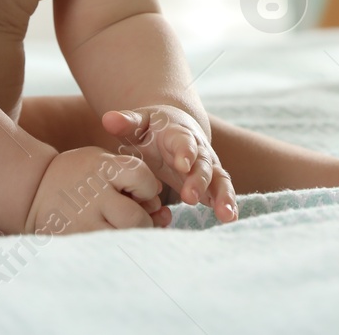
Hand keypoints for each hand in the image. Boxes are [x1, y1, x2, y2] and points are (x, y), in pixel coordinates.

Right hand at [24, 147, 170, 234]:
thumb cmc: (78, 175)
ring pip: (122, 240)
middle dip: (145, 220)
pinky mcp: (76, 241)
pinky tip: (115, 240)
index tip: (140, 191)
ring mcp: (83, 222)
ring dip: (132, 237)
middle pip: (135, 217)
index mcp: (102, 169)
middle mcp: (92, 196)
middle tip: (137, 216)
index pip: (141, 178)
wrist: (34, 189)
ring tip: (124, 229)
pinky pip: (109, 251)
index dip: (148, 187)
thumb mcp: (102, 162)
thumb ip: (132, 178)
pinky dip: (118, 248)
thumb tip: (160, 207)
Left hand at [103, 105, 236, 222]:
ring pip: (219, 179)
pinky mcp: (210, 183)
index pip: (183, 142)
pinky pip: (222, 193)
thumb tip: (108, 119)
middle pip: (203, 164)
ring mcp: (206, 167)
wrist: (173, 128)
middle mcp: (198, 149)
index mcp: (178, 134)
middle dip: (199, 180)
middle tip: (189, 197)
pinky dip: (227, 205)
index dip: (184, 152)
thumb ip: (126, 122)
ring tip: (226, 215)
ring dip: (223, 196)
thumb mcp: (138, 123)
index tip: (182, 164)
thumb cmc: (151, 129)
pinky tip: (229, 220)